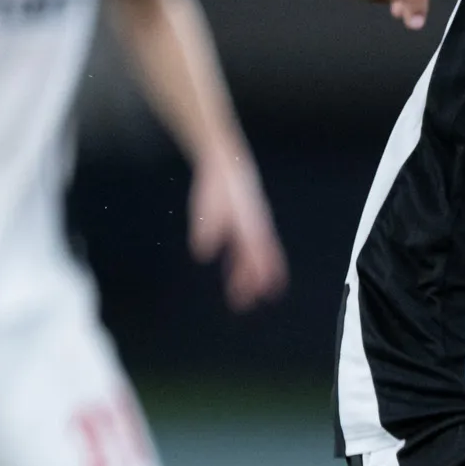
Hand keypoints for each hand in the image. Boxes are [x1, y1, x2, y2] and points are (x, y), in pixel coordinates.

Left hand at [190, 151, 288, 309]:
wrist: (227, 162)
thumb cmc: (218, 183)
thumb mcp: (209, 203)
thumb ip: (208, 227)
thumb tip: (203, 253)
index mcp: (250, 225)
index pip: (257, 255)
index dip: (259, 274)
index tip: (261, 293)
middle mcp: (254, 230)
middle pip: (256, 261)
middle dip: (251, 282)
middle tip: (244, 303)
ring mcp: (249, 229)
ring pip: (250, 258)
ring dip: (247, 277)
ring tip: (241, 297)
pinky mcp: (241, 228)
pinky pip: (243, 251)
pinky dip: (240, 266)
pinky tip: (234, 277)